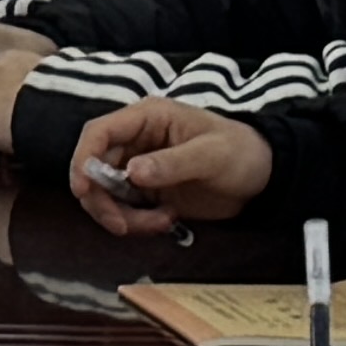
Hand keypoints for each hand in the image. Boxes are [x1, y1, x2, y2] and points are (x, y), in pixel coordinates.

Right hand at [64, 97, 271, 236]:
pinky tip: (167, 220)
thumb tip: (132, 172)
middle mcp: (135, 141)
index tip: (84, 191)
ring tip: (160, 223)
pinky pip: (124, 209)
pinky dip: (137, 222)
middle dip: (102, 200)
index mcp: (146, 119)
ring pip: (105, 194)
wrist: (262, 178)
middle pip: (94, 169)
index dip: (83, 159)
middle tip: (122, 226)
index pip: (99, 133)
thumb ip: (172, 163)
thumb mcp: (211, 155)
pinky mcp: (146, 191)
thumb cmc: (240, 153)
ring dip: (122, 216)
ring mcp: (138, 167)